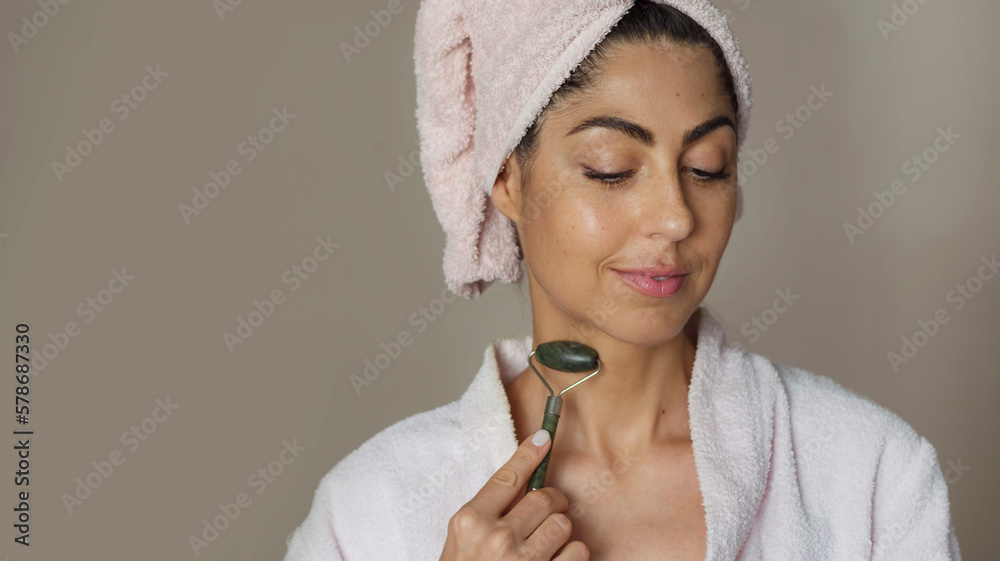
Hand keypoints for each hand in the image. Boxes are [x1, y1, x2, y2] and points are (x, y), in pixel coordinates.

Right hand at [439, 429, 587, 559]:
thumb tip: (525, 481)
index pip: (508, 476)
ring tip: (546, 544)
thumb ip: (488, 512)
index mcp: (470, 521)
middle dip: (553, 502)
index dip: (530, 453)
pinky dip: (572, 556)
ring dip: (561, 532)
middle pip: (545, 498)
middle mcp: (496, 538)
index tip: (544, 438)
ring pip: (563, 525)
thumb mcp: (462, 541)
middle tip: (549, 511)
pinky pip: (577, 553)